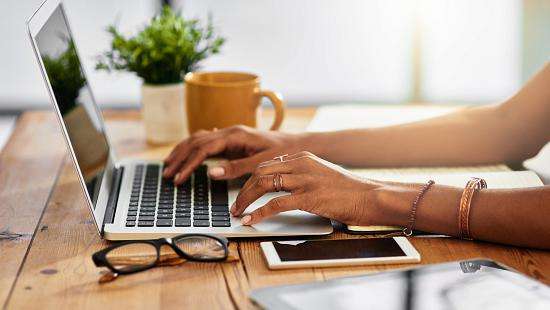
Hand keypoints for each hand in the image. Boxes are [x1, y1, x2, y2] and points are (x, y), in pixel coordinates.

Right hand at [163, 125, 308, 183]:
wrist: (296, 144)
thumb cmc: (282, 153)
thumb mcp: (261, 163)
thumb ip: (236, 168)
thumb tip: (211, 173)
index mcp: (235, 135)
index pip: (203, 148)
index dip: (188, 164)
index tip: (178, 179)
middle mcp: (229, 131)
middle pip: (195, 141)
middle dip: (179, 158)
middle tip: (166, 174)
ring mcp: (230, 134)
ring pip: (198, 139)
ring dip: (182, 152)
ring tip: (169, 166)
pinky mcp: (232, 140)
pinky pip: (206, 141)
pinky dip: (192, 148)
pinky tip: (186, 154)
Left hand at [231, 151, 384, 225]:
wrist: (370, 196)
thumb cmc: (348, 190)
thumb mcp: (321, 174)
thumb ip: (301, 176)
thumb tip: (280, 187)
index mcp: (302, 157)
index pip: (267, 165)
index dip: (250, 179)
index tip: (242, 191)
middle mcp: (301, 164)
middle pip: (260, 172)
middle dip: (243, 189)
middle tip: (236, 205)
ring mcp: (305, 179)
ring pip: (263, 184)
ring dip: (246, 200)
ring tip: (238, 212)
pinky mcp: (309, 196)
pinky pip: (275, 204)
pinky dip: (259, 212)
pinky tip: (251, 220)